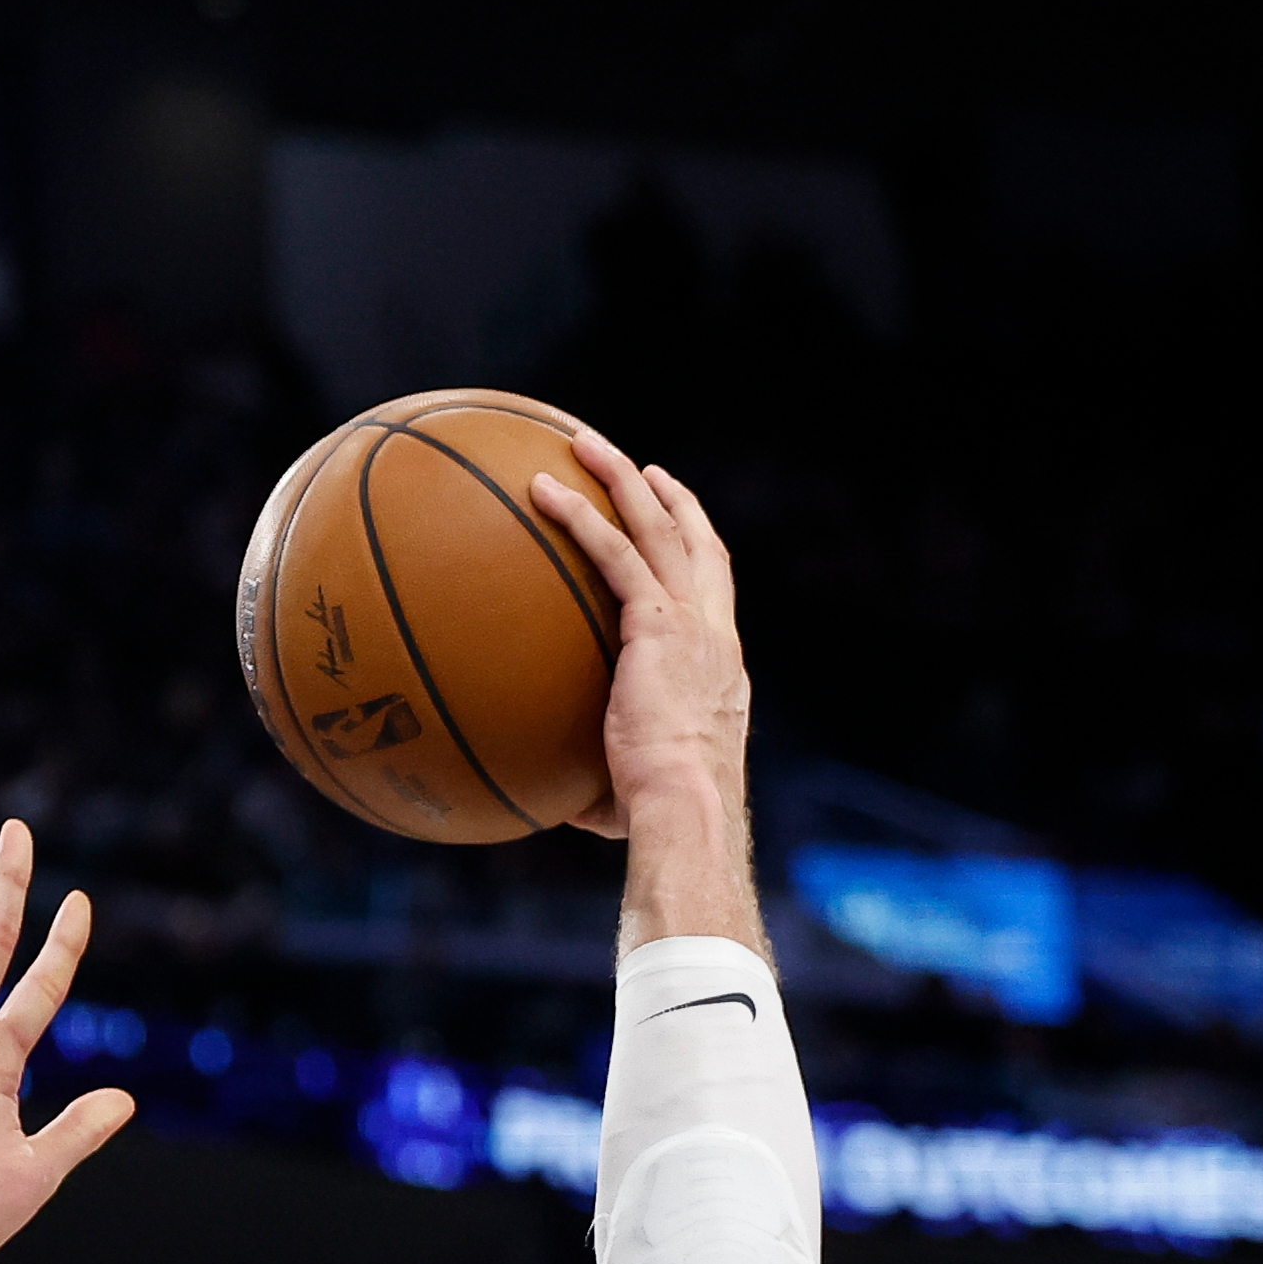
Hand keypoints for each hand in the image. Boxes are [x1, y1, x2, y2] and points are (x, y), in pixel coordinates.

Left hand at [531, 429, 749, 844]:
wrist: (687, 808)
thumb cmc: (661, 819)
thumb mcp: (632, 798)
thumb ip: (600, 784)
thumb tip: (552, 803)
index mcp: (719, 670)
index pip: (713, 598)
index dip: (697, 555)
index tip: (675, 527)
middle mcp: (714, 636)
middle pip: (697, 544)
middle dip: (669, 499)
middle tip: (641, 468)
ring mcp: (691, 624)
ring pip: (658, 528)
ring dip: (620, 479)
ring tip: (580, 443)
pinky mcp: (658, 624)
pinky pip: (614, 553)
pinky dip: (581, 516)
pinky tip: (543, 490)